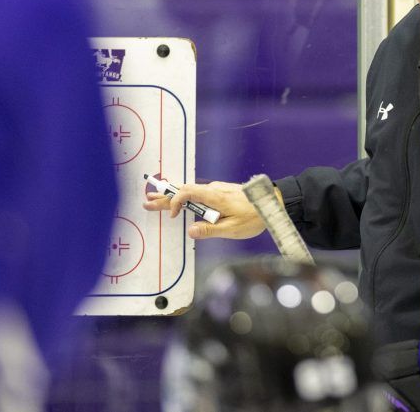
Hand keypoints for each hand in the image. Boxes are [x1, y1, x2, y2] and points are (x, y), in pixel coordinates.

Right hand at [142, 181, 266, 239]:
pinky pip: (199, 194)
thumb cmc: (255, 217)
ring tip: (155, 199)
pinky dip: (185, 197)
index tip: (171, 217)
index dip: (175, 202)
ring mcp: (218, 189)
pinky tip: (178, 201)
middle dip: (164, 197)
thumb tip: (190, 231)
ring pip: (191, 192)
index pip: (187, 193)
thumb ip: (210, 230)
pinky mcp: (222, 192)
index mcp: (215, 197)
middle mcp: (214, 190)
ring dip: (173, 197)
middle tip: (146, 201)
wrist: (273, 204)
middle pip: (185, 191)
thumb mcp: (233, 229)